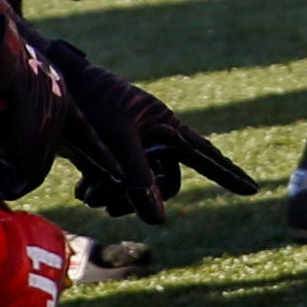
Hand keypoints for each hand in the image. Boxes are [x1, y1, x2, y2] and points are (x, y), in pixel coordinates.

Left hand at [37, 35, 254, 214]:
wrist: (53, 86)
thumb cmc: (90, 103)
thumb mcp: (117, 140)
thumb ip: (137, 178)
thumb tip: (157, 220)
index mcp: (165, 125)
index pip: (205, 155)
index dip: (228, 175)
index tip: (253, 189)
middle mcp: (152, 137)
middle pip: (164, 183)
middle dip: (141, 198)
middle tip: (112, 206)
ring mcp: (131, 146)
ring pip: (137, 187)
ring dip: (115, 197)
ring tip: (89, 196)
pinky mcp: (108, 153)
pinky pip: (116, 183)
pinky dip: (101, 190)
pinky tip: (82, 189)